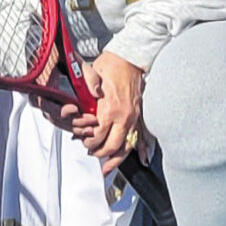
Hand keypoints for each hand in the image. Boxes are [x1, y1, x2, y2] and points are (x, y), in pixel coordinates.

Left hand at [59, 52, 145, 173]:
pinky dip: (141, 150)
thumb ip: (86, 91)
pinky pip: (141, 137)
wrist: (130, 57)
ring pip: (128, 146)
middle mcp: (123, 117)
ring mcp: (134, 117)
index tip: (83, 142)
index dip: (89, 143)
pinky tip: (142, 159)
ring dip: (118, 159)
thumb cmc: (110, 65)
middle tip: (92, 154)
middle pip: (112, 146)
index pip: (98, 136)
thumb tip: (83, 105)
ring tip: (109, 167)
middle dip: (101, 154)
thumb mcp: (90, 75)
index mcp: (109, 109)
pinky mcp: (140, 115)